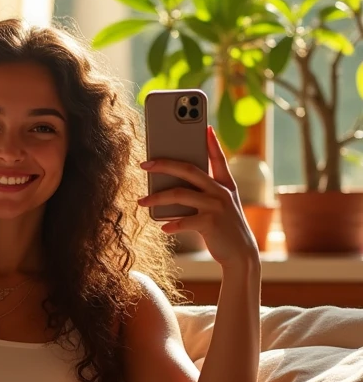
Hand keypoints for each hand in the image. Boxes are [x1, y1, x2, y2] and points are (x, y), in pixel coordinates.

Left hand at [137, 125, 259, 268]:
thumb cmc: (224, 228)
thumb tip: (170, 189)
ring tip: (141, 201)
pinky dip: (171, 224)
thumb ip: (202, 194)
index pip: (217, 158)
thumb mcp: (219, 207)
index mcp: (225, 184)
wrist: (241, 254)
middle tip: (144, 164)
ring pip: (180, 194)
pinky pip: (184, 221)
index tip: (205, 126)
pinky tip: (163, 227)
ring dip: (157, 197)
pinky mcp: (211, 223)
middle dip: (164, 164)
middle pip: (188, 170)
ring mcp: (217, 206)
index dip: (212, 142)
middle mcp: (221, 191)